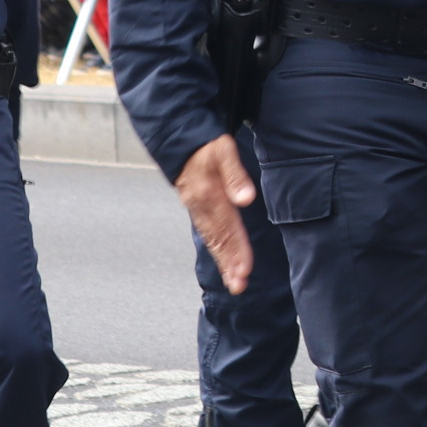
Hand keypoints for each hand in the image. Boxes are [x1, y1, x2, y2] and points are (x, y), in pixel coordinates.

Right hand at [172, 133, 256, 292]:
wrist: (180, 141)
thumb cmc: (205, 146)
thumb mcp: (223, 151)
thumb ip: (235, 175)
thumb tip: (246, 199)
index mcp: (208, 195)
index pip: (227, 227)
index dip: (237, 249)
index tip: (245, 270)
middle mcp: (201, 206)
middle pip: (219, 239)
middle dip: (230, 263)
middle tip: (239, 285)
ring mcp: (197, 209)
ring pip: (213, 239)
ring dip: (224, 261)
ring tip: (235, 282)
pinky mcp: (197, 208)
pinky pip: (208, 233)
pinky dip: (217, 249)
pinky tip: (226, 261)